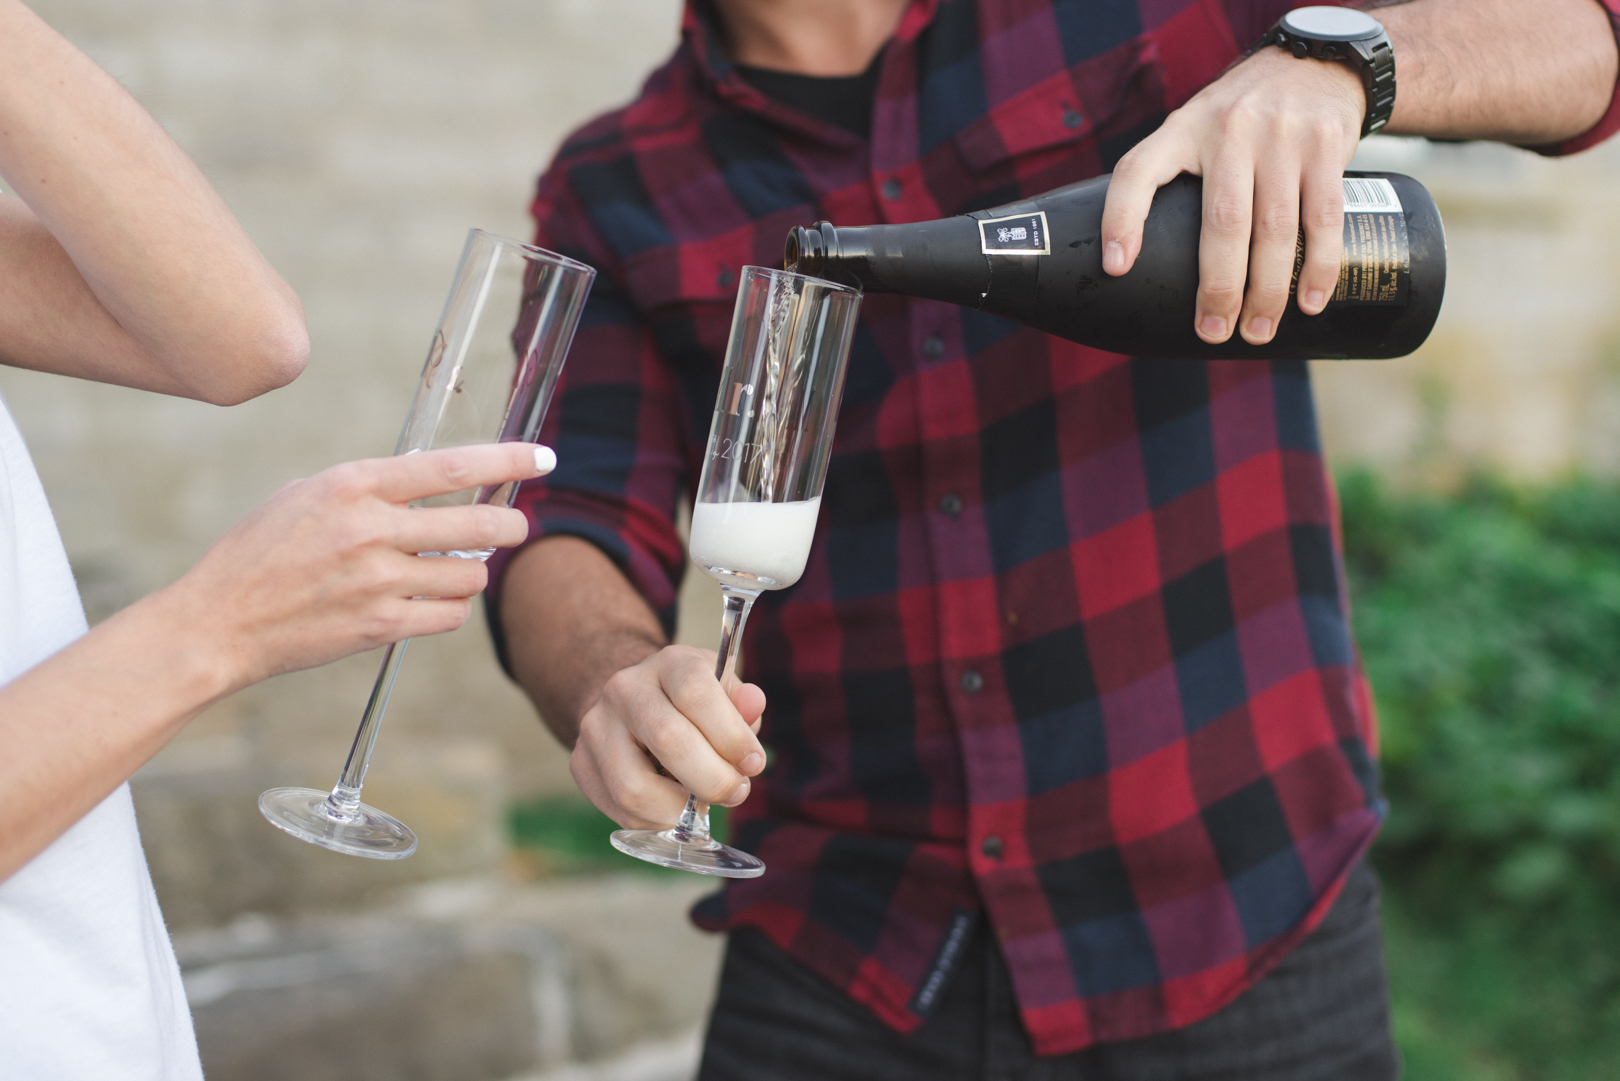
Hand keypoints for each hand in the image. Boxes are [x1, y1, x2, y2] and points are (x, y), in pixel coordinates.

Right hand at [165, 442, 555, 688]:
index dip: (506, 461)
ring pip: (470, 575)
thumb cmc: (259, 553)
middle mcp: (370, 530)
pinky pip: (449, 615)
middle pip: (478, 524)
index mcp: (352, 486)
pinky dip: (449, 608)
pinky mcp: (379, 625)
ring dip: (470, 573)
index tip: (542, 458)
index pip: (450, 466)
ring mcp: (377, 581)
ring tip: (447, 570)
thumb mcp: (307, 496)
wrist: (218, 622)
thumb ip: (369, 488)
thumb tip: (431, 481)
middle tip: (514, 528)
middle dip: (510, 526)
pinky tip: (430, 601)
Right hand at [570, 645, 767, 828]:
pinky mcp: (581, 764)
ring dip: (681, 809)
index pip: (697, 694)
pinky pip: (621, 811)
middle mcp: (624, 689)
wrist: (633, 703)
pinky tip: (675, 806)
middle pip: (668, 739)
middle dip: (712, 779)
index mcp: (668, 663)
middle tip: (736, 791)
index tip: (754, 763)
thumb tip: (753, 705)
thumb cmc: (692, 704)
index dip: (732, 736)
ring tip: (703, 803)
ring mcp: (596, 728)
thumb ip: (742, 704)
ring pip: (635, 787)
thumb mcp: (724, 691)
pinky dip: (658, 820)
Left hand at [1100, 47, 1365, 344]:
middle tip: (1213, 331)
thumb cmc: (1241, 118)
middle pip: (1221, 221)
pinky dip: (1317, 265)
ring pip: (1273, 228)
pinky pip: (1323, 217)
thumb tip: (1142, 264)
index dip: (1121, 219)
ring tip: (1257, 331)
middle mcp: (1229, 129)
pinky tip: (1309, 300)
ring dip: (1268, 290)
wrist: (1316, 64)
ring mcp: (1281, 136)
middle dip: (1218, 287)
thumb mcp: (1196, 127)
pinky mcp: (1326, 145)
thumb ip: (1173, 177)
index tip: (1115, 268)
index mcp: (1183, 129)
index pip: (1138, 171)